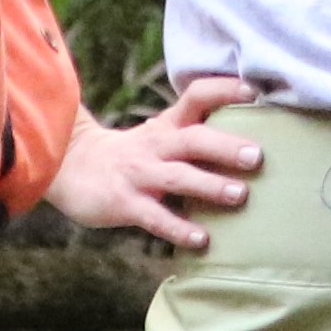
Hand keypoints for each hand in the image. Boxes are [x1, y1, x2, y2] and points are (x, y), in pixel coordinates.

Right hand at [44, 74, 261, 251]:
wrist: (72, 168)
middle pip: (193, 140)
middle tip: (257, 156)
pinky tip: (203, 240)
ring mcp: (139, 174)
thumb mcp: (163, 134)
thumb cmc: (137, 154)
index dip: (223, 91)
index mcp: (169, 125)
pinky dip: (180, 229)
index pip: (196, 97)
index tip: (253, 91)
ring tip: (241, 195)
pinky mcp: (125, 203)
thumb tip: (259, 142)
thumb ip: (201, 133)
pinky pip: (156, 218)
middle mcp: (156, 145)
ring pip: (178, 177)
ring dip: (209, 186)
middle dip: (225, 146)